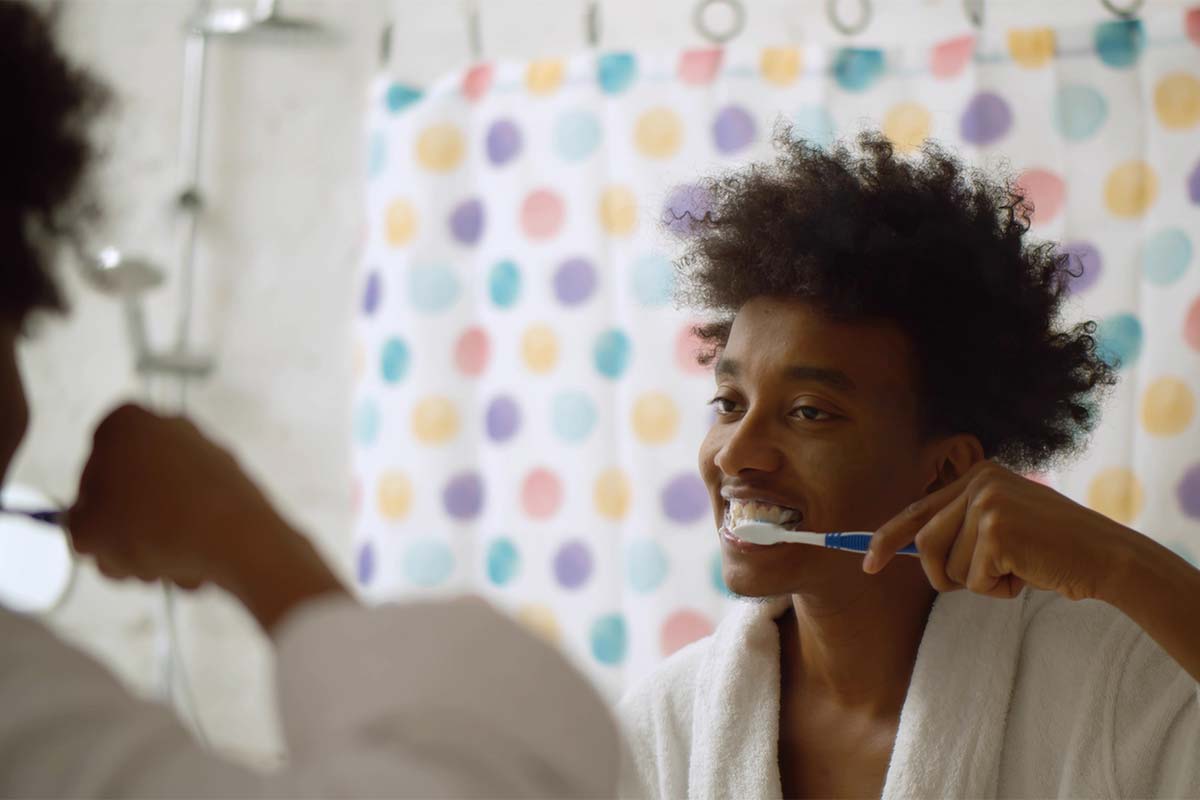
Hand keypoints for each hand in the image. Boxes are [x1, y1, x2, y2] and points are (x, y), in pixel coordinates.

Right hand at [68, 403, 297, 590]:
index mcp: (126, 423)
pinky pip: (203, 520)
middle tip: (130, 564)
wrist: (238, 539)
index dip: (92, 504)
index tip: (99, 533)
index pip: (95, 460)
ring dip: (162, 548)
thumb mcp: (87, 532)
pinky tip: (199, 570)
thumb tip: (94, 525)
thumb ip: (80, 525)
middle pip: (135, 491)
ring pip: (168, 511)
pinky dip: (197, 546)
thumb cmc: (151, 527)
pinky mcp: (240, 483)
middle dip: (129, 533)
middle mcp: (171, 427)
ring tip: (166, 570)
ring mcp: (210, 454)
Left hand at [864, 461, 1136, 601]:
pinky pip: (971, 580)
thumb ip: (960, 531)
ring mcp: (987, 502)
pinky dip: (997, 590)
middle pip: (924, 542)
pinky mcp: (997, 530)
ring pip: (945, 565)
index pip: (918, 509)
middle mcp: (979, 480)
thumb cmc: (1053, 551)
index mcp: (978, 475)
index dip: (888, 538)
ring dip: (977, 583)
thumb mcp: (1001, 529)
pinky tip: (1028, 574)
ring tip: (1015, 570)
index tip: (867, 562)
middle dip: (943, 574)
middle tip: (986, 579)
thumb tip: (907, 549)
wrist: (1107, 557)